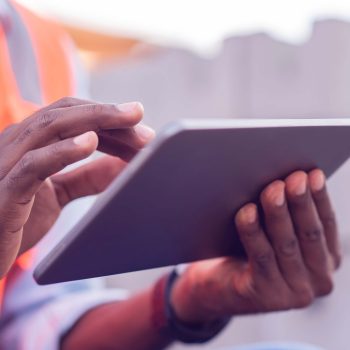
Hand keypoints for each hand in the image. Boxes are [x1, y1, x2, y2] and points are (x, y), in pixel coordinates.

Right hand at [0, 97, 154, 277]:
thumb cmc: (15, 221)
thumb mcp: (58, 194)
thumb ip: (85, 177)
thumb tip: (122, 165)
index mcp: (30, 144)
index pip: (72, 116)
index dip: (107, 117)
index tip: (140, 126)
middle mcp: (16, 145)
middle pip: (66, 115)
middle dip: (107, 113)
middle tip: (141, 115)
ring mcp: (6, 164)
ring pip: (51, 127)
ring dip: (95, 121)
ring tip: (129, 120)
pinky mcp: (5, 191)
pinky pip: (34, 165)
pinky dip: (63, 151)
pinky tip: (91, 142)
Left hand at [171, 169, 339, 322]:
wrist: (220, 287)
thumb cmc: (249, 251)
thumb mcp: (274, 235)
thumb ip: (286, 216)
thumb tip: (285, 179)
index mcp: (325, 262)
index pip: (326, 225)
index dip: (320, 199)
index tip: (313, 174)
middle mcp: (317, 281)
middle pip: (309, 234)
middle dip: (301, 203)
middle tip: (294, 178)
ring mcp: (294, 293)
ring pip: (286, 244)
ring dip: (279, 214)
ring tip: (272, 189)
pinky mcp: (266, 296)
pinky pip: (260, 257)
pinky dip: (253, 232)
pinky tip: (247, 212)